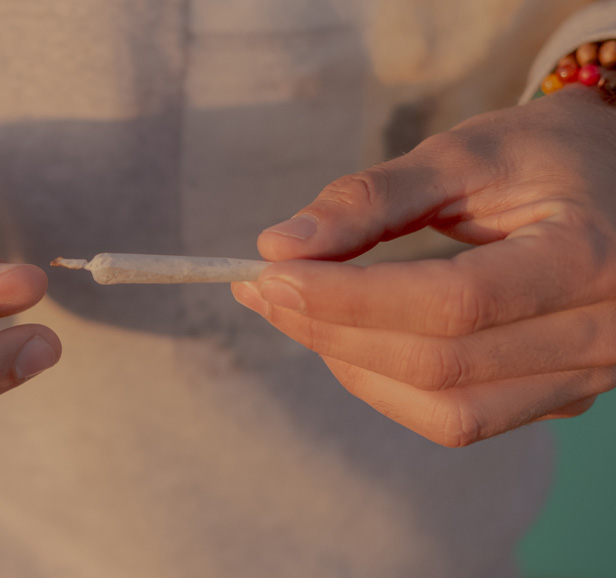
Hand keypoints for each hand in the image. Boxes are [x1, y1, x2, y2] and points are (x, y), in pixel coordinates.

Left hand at [233, 86, 615, 446]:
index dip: (349, 298)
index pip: (452, 304)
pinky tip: (348, 342)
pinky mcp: (562, 396)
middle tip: (263, 292)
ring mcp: (588, 376)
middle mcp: (603, 333)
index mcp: (589, 257)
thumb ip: (371, 197)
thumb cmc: (548, 155)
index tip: (270, 274)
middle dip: (332, 332)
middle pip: (440, 365)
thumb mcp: (467, 152)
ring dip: (354, 369)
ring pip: (447, 411)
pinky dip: (390, 387)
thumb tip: (278, 246)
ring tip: (297, 316)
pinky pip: (462, 417)